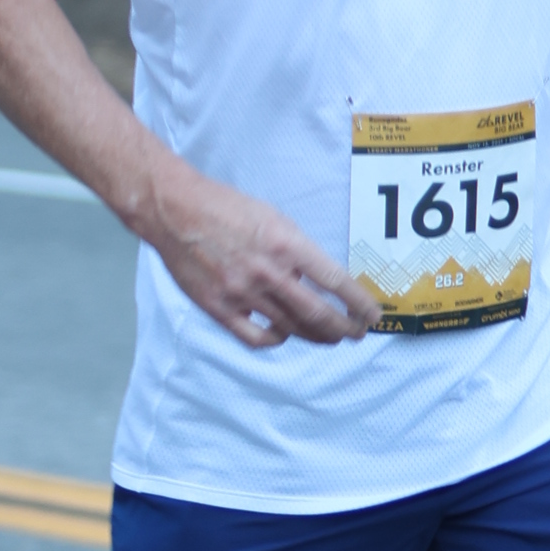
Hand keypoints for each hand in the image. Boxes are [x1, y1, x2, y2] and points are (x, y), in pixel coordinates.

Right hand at [146, 165, 380, 350]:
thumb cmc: (227, 209)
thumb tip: (318, 282)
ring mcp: (243, 293)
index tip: (372, 316)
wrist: (177, 211)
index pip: (336, 282)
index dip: (360, 304)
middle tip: (356, 334)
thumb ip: (297, 251)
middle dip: (345, 329)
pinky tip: (283, 334)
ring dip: (317, 337)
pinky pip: (256, 338)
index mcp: (287, 244)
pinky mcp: (219, 308)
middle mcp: (269, 272)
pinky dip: (276, 340)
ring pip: (292, 330)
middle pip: (319, 315)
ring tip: (329, 338)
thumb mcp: (274, 219)